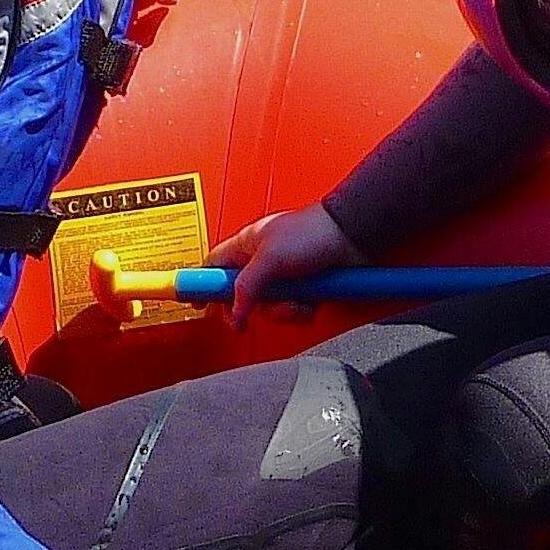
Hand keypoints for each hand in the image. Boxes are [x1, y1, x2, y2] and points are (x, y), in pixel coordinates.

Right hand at [199, 203, 363, 321]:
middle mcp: (263, 262)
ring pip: (269, 308)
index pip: (214, 266)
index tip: (196, 304)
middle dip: (253, 307)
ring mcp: (285, 277)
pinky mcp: (304, 289)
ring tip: (297, 301)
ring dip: (283, 310)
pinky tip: (311, 301)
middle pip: (241, 296)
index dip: (203, 285)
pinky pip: (292, 311)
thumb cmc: (314, 232)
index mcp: (247, 245)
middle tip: (250, 317)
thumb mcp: (271, 258)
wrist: (354, 237)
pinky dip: (301, 311)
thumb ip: (247, 284)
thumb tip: (234, 308)